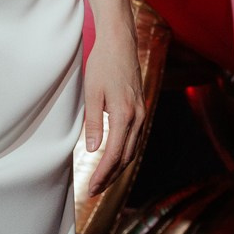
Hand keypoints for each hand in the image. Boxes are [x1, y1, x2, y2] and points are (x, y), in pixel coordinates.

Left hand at [81, 29, 145, 193]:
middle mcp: (137, 116)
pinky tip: (115, 159)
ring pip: (132, 149)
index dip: (103, 174)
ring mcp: (141, 113)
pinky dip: (125, 153)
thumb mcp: (92, 93)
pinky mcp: (140, 109)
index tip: (92, 187)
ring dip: (118, 167)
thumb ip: (93, 122)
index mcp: (124, 114)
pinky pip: (134, 138)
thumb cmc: (103, 64)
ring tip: (103, 180)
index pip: (114, 154)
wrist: (120, 42)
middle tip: (95, 191)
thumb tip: (93, 150)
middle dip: (110, 176)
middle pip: (125, 157)